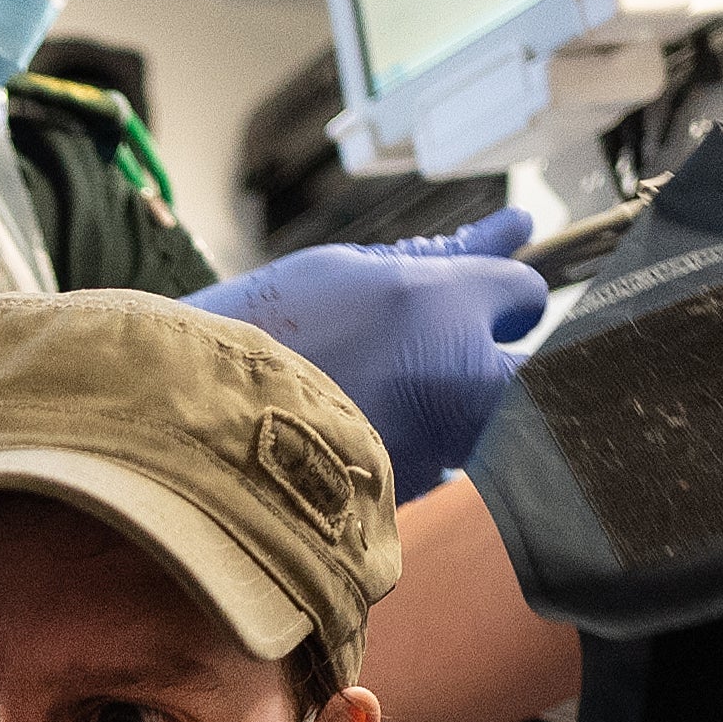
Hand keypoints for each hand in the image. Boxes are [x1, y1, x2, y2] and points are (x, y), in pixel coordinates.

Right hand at [190, 208, 547, 500]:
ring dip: (447, 400)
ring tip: (370, 387)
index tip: (470, 297)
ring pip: (481, 416)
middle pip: (529, 367)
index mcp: (446, 310)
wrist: (193, 425)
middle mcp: (459, 383)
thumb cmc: (270, 333)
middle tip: (433, 350)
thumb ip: (446, 259)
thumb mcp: (356, 271)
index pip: (524, 291)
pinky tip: (357, 424)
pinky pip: (438, 456)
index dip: (494, 293)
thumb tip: (517, 226)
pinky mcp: (413, 495)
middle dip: (496, 356)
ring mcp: (440, 447)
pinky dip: (411, 439)